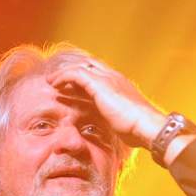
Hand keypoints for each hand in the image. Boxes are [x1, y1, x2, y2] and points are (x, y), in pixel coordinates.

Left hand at [47, 59, 166, 148]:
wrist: (145, 126)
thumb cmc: (137, 129)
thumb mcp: (121, 121)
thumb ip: (112, 118)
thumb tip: (106, 127)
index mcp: (120, 84)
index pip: (99, 73)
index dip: (84, 76)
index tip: (71, 85)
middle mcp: (114, 77)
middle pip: (89, 65)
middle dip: (73, 70)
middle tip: (58, 79)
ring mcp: (107, 78)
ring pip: (80, 67)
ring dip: (64, 73)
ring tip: (51, 81)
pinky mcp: (99, 84)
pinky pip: (75, 74)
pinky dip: (63, 77)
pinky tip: (54, 84)